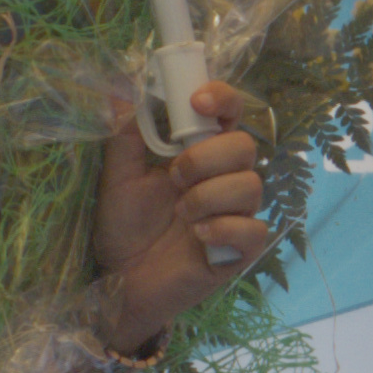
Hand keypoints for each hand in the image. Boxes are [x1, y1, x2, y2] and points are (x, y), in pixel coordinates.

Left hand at [93, 83, 270, 351]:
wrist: (121, 280)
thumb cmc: (123, 227)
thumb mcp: (118, 177)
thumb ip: (127, 135)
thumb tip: (125, 91)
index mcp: (201, 153)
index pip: (230, 114)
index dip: (224, 98)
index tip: (198, 101)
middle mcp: (225, 178)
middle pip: (246, 146)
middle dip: (207, 157)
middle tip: (174, 177)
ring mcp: (237, 214)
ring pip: (251, 186)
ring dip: (208, 196)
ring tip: (180, 214)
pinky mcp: (241, 250)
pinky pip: (253, 230)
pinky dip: (223, 229)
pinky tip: (198, 237)